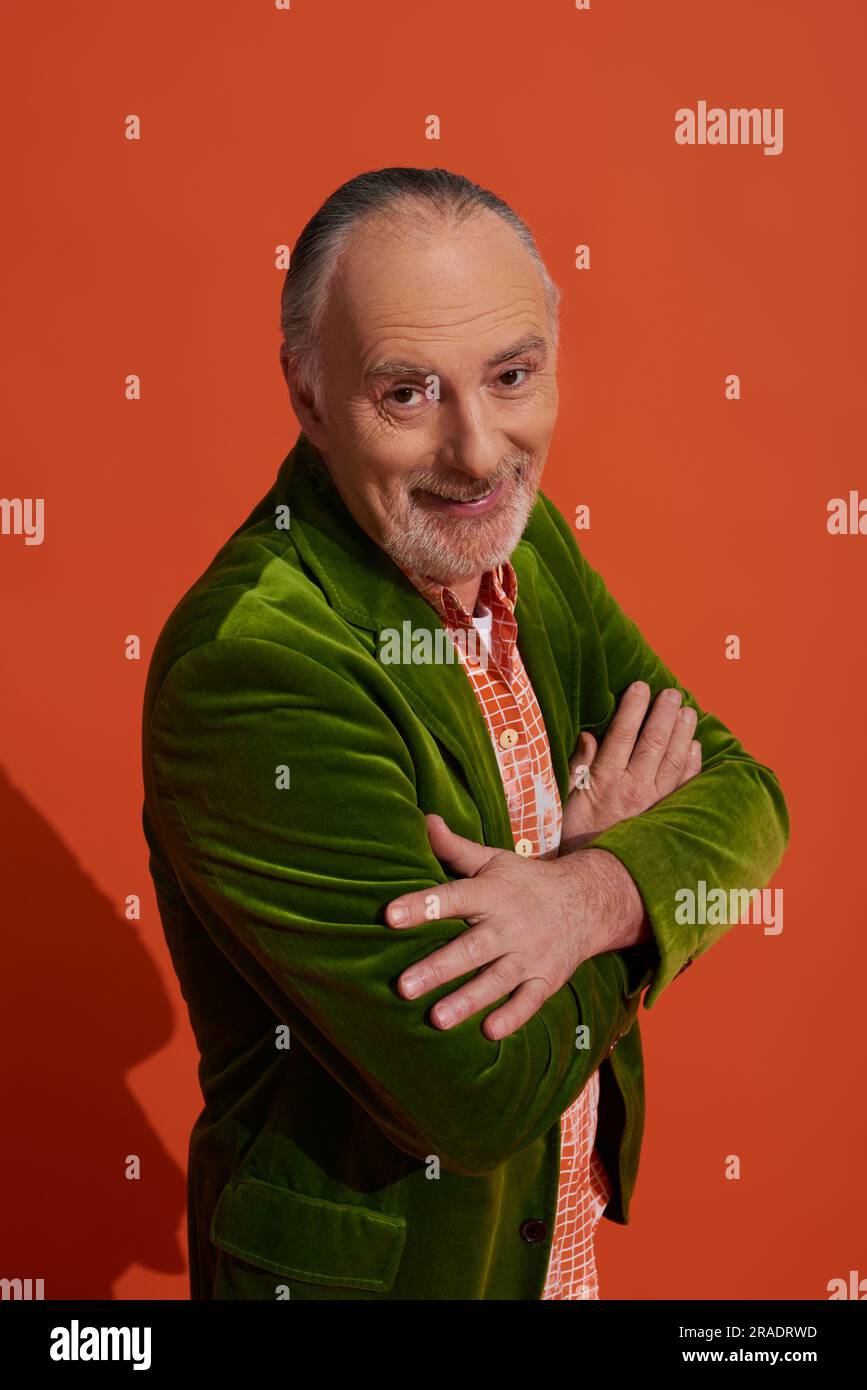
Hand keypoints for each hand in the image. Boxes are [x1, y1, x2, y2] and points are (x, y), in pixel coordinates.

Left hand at [385, 816, 641, 1039]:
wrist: (588, 901)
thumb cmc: (525, 881)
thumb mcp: (493, 860)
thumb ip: (455, 849)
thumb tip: (424, 820)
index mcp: (491, 894)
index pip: (453, 898)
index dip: (422, 906)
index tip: (389, 916)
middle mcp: (509, 926)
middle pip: (471, 949)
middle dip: (438, 968)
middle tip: (403, 986)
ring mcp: (529, 955)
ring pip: (496, 980)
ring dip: (468, 1000)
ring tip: (437, 1019)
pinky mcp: (546, 980)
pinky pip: (530, 1002)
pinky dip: (513, 1017)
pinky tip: (489, 1032)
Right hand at [560, 681, 701, 855]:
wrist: (596, 880)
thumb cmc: (574, 839)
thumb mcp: (567, 803)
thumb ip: (578, 768)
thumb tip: (589, 735)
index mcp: (606, 781)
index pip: (623, 735)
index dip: (633, 708)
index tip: (640, 687)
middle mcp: (634, 789)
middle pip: (654, 742)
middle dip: (664, 713)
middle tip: (672, 693)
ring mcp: (655, 803)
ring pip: (675, 760)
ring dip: (683, 732)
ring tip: (688, 710)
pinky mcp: (666, 816)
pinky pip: (685, 785)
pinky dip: (693, 763)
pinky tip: (695, 746)